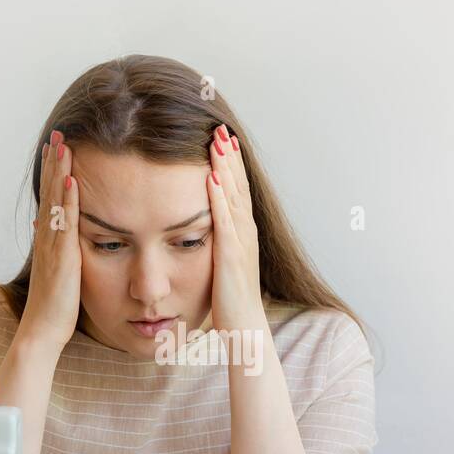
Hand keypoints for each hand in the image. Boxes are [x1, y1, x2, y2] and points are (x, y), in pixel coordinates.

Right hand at [20, 130, 81, 354]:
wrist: (43, 330)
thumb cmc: (55, 305)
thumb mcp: (57, 270)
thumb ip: (55, 247)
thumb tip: (46, 227)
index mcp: (48, 240)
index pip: (51, 198)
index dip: (53, 171)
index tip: (57, 146)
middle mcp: (47, 237)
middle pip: (49, 191)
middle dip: (54, 161)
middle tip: (59, 133)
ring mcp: (52, 245)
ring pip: (54, 201)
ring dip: (58, 171)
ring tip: (63, 144)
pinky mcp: (62, 257)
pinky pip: (64, 222)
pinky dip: (66, 200)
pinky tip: (71, 180)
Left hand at [206, 123, 264, 330]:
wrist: (244, 327)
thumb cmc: (231, 299)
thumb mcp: (223, 262)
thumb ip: (218, 241)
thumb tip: (207, 227)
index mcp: (242, 232)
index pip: (237, 189)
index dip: (230, 163)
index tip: (221, 138)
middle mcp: (246, 232)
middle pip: (238, 185)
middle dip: (229, 155)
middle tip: (220, 126)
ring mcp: (241, 242)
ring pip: (233, 196)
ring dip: (226, 167)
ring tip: (217, 141)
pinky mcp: (231, 256)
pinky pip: (225, 221)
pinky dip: (219, 198)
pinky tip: (212, 179)